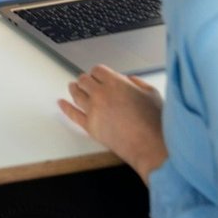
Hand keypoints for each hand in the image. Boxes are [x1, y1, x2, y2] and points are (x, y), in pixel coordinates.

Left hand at [58, 65, 167, 180]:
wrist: (151, 147)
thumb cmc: (155, 122)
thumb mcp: (151, 93)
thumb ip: (137, 82)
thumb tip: (126, 80)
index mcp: (116, 83)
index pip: (98, 70)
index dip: (98, 73)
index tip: (99, 76)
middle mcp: (101, 94)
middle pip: (84, 80)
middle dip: (86, 80)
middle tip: (86, 82)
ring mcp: (93, 111)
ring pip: (76, 94)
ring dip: (74, 89)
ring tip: (73, 87)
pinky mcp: (90, 127)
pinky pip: (73, 114)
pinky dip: (65, 107)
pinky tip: (61, 103)